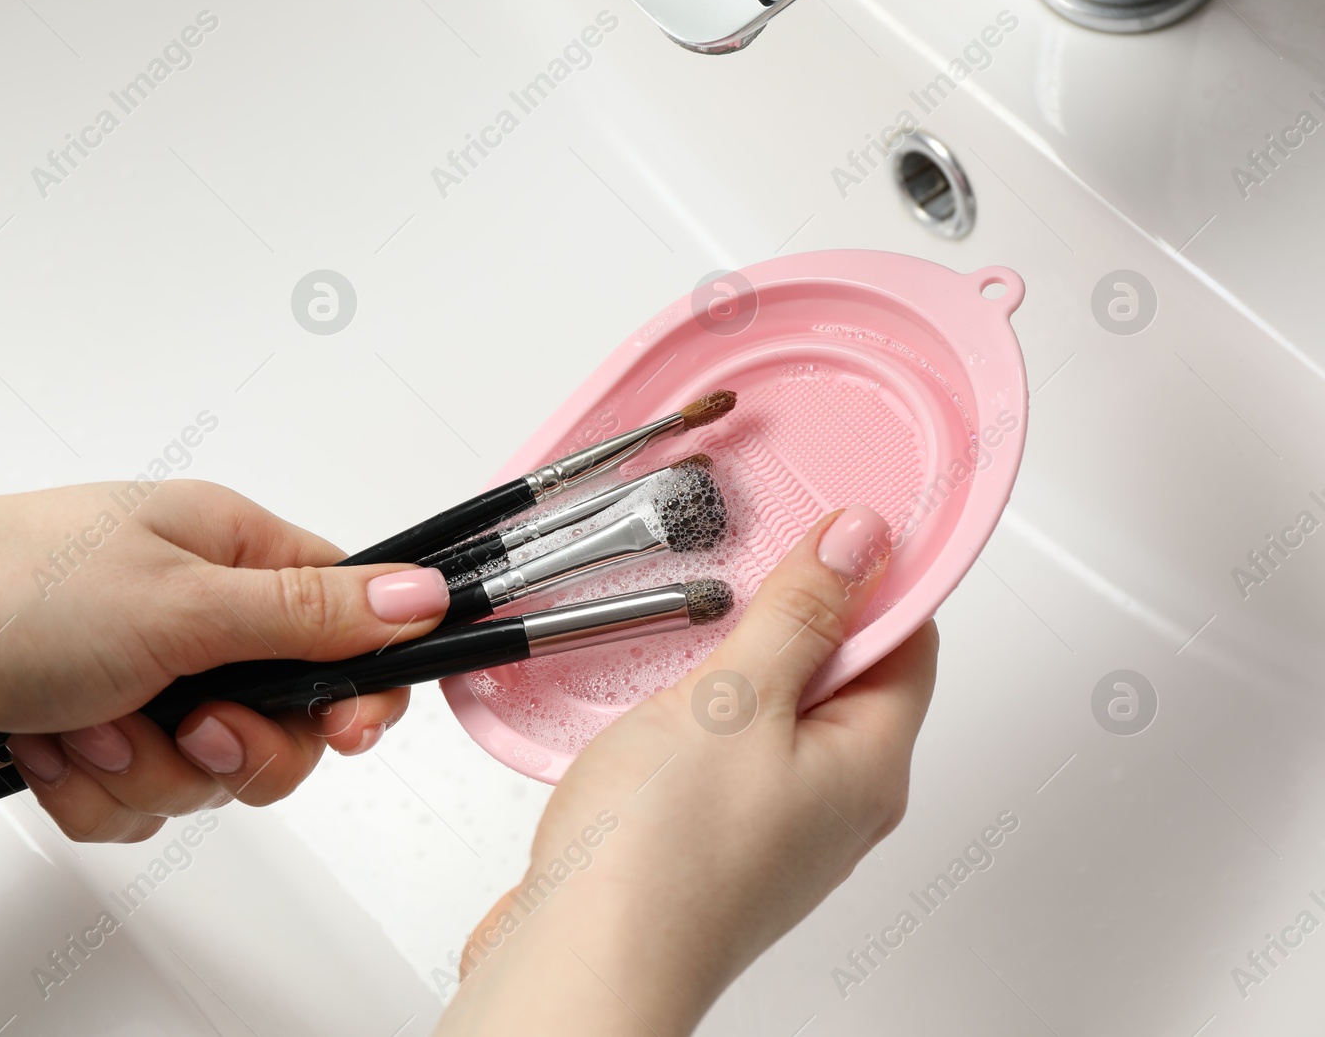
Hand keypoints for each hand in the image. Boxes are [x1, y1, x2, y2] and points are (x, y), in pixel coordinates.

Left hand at [0, 480, 451, 840]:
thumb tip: (421, 596)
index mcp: (229, 551)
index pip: (346, 617)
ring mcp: (141, 672)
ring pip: (207, 768)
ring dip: (145, 767)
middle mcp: (192, 610)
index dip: (358, 684)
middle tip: (187, 726)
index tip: (347, 729)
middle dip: (233, 747)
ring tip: (85, 724)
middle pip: (284, 716)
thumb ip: (311, 614)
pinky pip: (140, 795)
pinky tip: (48, 744)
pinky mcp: (92, 727)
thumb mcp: (182, 605)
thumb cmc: (4, 591)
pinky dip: (95, 786)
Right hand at [437, 507, 936, 1034]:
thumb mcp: (735, 701)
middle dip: (794, 608)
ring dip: (734, 658)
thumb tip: (861, 542)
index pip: (909, 639)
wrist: (577, 970)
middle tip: (744, 559)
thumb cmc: (656, 865)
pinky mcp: (709, 840)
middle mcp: (833, 804)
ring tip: (686, 625)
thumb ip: (800, 615)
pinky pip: (721, 751)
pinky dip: (694, 710)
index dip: (876, 570)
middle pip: (841, 672)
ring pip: (772, 710)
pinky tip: (650, 696)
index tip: (829, 516)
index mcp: (868, 767)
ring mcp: (770, 827)